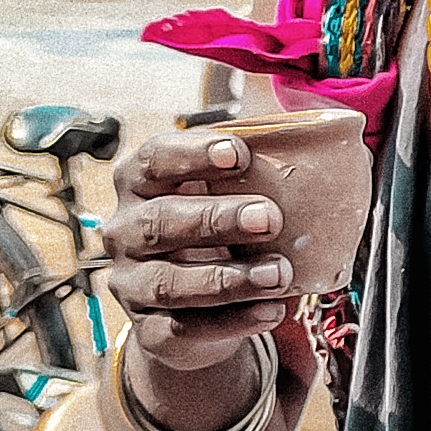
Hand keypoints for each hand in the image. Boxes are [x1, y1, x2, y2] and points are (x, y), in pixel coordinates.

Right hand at [104, 129, 292, 370]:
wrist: (194, 308)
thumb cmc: (216, 229)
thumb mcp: (226, 188)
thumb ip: (254, 151)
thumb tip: (305, 99)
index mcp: (139, 183)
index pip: (153, 160)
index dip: (192, 154)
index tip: (238, 153)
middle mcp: (124, 232)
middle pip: (159, 222)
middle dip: (216, 218)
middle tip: (272, 216)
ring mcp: (132, 284)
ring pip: (171, 283)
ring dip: (229, 277)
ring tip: (280, 273)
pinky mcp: (151, 332)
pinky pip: (186, 329)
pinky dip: (233, 321)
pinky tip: (272, 310)